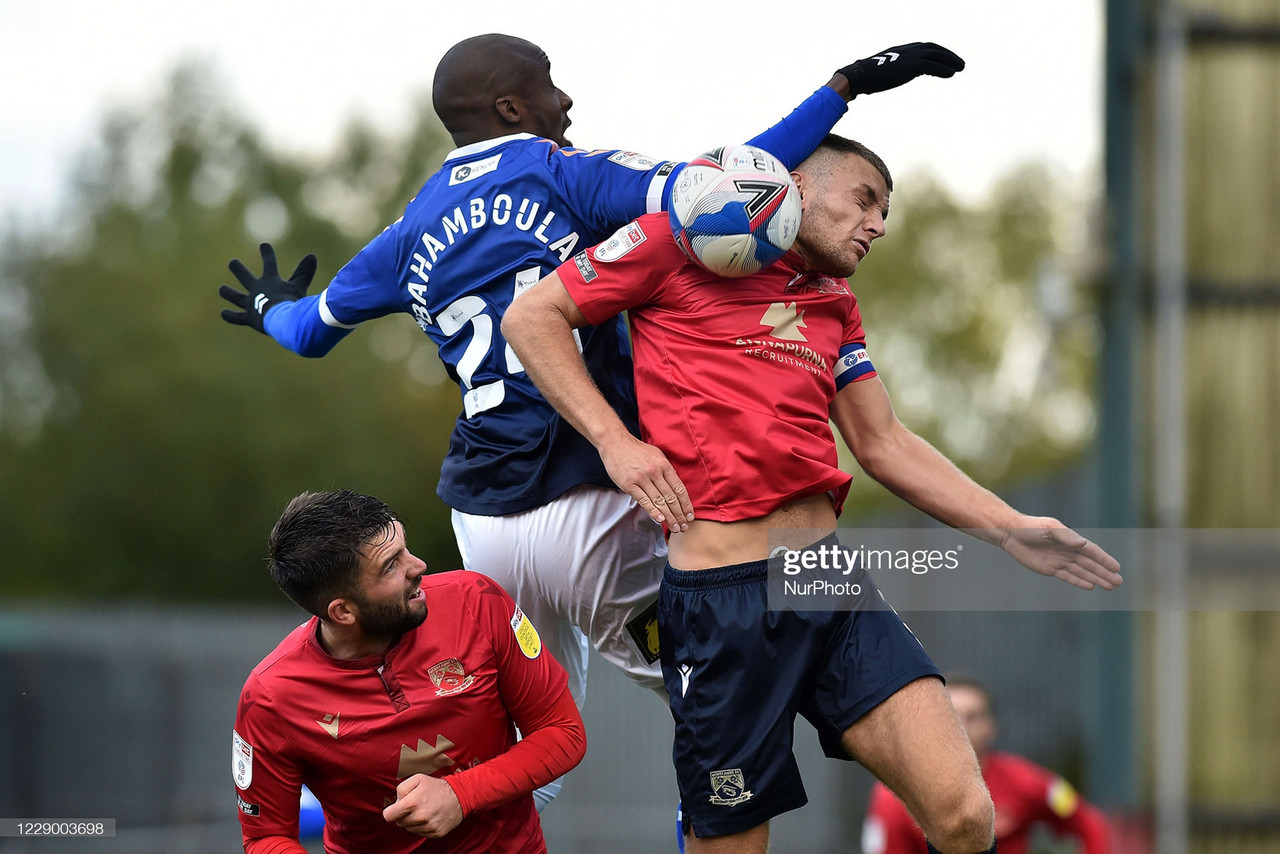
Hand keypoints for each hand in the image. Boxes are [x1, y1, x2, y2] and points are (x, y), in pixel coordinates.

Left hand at [219, 243, 316, 333]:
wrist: (282, 319)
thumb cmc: (293, 302)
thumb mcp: (299, 286)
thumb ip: (305, 272)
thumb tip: (312, 255)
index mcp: (270, 280)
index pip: (269, 263)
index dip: (267, 253)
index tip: (263, 245)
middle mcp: (257, 290)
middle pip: (245, 277)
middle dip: (238, 269)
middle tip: (232, 263)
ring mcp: (251, 304)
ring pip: (237, 297)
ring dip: (228, 292)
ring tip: (222, 289)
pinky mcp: (249, 317)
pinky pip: (237, 317)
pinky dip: (230, 315)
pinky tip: (223, 313)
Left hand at [382, 774, 463, 837]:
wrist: (459, 795)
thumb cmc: (436, 787)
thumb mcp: (418, 779)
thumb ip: (401, 788)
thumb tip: (396, 802)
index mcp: (413, 802)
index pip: (389, 816)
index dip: (390, 812)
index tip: (395, 809)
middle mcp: (420, 816)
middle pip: (399, 823)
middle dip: (403, 815)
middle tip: (413, 806)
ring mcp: (428, 826)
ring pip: (409, 829)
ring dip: (413, 821)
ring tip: (423, 810)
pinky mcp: (435, 833)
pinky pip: (420, 833)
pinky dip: (422, 826)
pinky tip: (430, 816)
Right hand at [599, 433, 695, 531]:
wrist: (615, 443)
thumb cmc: (637, 450)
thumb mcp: (657, 455)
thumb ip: (667, 469)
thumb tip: (676, 485)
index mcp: (664, 465)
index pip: (679, 488)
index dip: (686, 504)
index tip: (690, 516)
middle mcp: (655, 472)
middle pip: (671, 497)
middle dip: (679, 514)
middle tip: (684, 527)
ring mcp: (642, 478)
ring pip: (659, 501)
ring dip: (668, 517)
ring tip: (675, 527)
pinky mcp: (629, 484)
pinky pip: (643, 500)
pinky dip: (653, 511)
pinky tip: (660, 519)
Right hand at [836, 42, 964, 97]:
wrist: (860, 76)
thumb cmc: (867, 77)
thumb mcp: (882, 70)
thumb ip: (890, 70)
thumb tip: (885, 77)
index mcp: (902, 50)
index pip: (925, 47)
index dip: (938, 52)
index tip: (946, 59)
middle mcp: (908, 50)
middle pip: (933, 48)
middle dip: (948, 55)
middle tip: (959, 63)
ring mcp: (910, 57)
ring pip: (936, 55)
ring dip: (950, 61)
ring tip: (960, 68)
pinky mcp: (911, 66)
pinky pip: (932, 66)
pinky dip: (943, 69)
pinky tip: (951, 74)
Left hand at [999, 518, 1123, 590]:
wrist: (1011, 534)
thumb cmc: (1031, 527)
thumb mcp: (1049, 529)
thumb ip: (1066, 536)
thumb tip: (1083, 543)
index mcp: (1070, 539)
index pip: (1092, 551)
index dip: (1104, 560)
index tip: (1117, 568)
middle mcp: (1068, 551)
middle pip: (1090, 564)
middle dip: (1104, 573)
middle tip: (1119, 582)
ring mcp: (1060, 560)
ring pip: (1082, 572)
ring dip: (1095, 579)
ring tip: (1109, 586)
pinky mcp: (1050, 569)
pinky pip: (1068, 577)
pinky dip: (1079, 582)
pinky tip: (1090, 586)